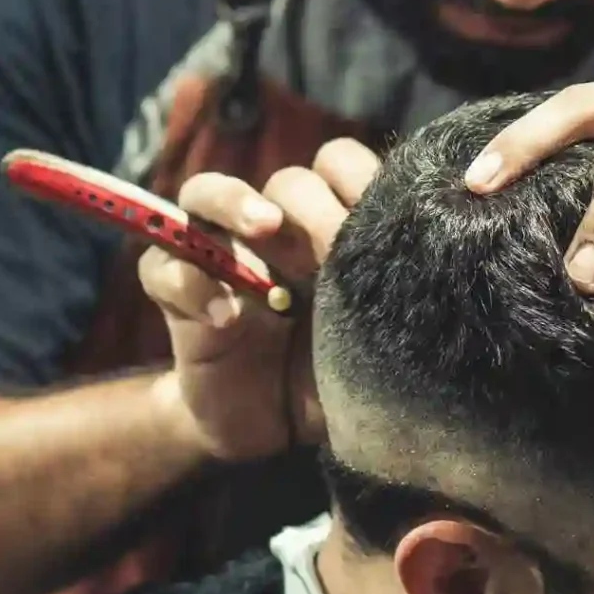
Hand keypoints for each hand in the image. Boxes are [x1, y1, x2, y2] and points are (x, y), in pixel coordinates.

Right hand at [138, 138, 378, 460]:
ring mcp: (222, 257)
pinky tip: (228, 319)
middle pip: (284, 181)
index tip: (378, 214)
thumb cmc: (336, 377)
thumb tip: (431, 257)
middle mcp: (277, 233)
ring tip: (262, 228)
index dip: (355, 177)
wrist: (274, 428)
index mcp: (329, 229)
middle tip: (324, 245)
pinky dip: (190, 283)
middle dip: (305, 204)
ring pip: (204, 193)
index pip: (339, 166)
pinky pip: (162, 268)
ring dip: (234, 202)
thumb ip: (388, 293)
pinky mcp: (178, 296)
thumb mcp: (371, 337)